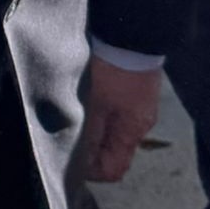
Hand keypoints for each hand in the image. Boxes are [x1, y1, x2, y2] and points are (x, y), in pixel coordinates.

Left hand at [81, 57, 161, 181]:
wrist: (130, 37)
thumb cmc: (112, 72)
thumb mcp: (95, 105)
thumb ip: (90, 135)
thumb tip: (83, 161)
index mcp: (132, 132)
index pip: (114, 169)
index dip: (92, 171)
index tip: (70, 160)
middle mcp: (141, 125)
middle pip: (115, 152)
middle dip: (92, 151)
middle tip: (69, 137)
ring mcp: (140, 109)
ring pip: (115, 134)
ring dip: (97, 132)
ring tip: (76, 117)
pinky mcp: (137, 94)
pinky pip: (119, 117)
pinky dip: (103, 117)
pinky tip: (88, 103)